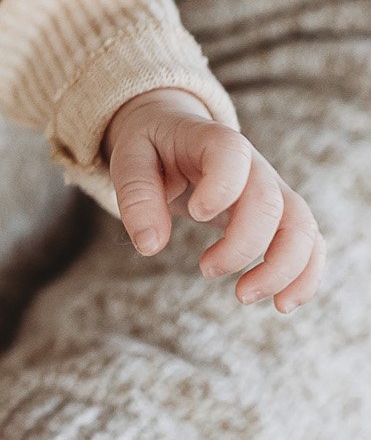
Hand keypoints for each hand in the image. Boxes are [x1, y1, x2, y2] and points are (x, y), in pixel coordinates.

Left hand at [104, 88, 324, 311]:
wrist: (174, 135)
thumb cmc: (151, 147)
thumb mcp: (129, 158)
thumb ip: (137, 195)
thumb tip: (150, 245)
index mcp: (213, 141)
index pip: (232, 155)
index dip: (222, 187)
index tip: (197, 214)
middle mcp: (253, 165)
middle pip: (269, 203)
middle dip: (242, 245)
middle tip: (205, 269)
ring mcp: (272, 190)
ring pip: (301, 227)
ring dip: (282, 268)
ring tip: (244, 296)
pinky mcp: (279, 216)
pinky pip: (310, 244)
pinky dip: (305, 276)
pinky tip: (281, 305)